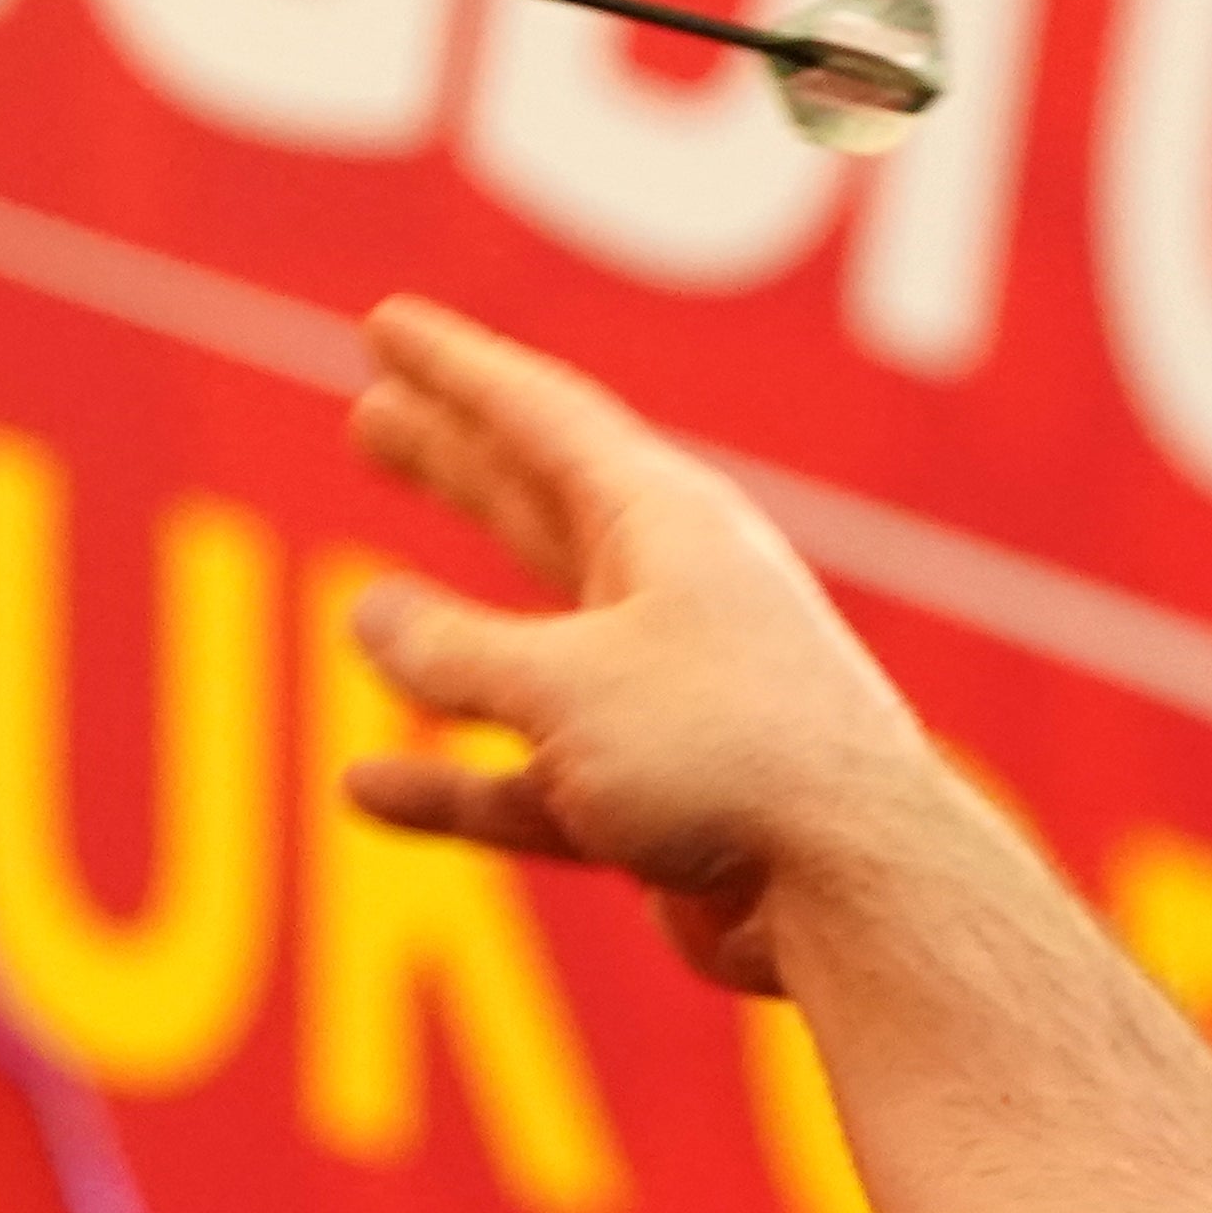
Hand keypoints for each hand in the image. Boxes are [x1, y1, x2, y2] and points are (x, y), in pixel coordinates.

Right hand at [335, 294, 942, 992]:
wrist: (852, 889)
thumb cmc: (729, 753)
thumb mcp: (564, 683)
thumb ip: (455, 650)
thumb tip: (370, 616)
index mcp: (666, 525)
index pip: (543, 418)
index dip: (457, 371)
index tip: (386, 323)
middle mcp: (671, 597)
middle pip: (539, 510)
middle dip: (454, 463)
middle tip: (369, 417)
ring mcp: (666, 703)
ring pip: (527, 648)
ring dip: (440, 628)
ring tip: (359, 599)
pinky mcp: (658, 803)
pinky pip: (530, 781)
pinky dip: (454, 783)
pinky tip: (368, 788)